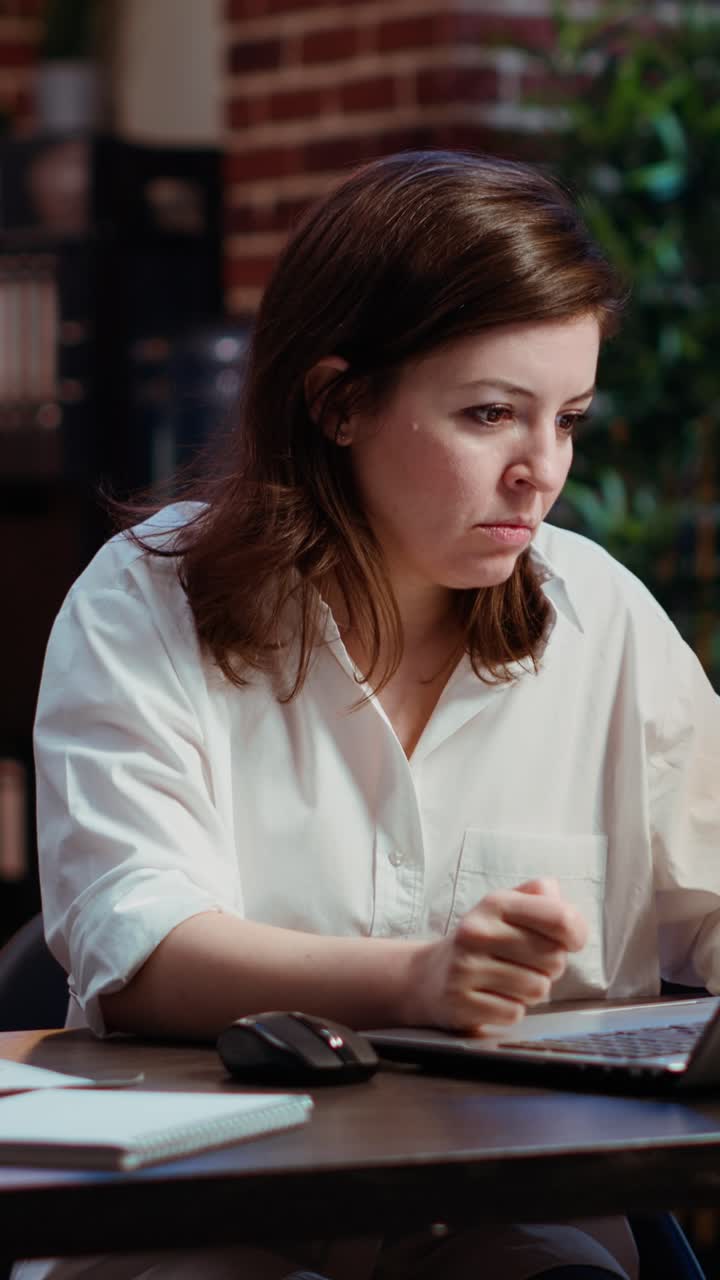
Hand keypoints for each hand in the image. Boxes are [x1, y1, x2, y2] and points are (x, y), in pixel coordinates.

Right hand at [404, 877, 587, 1033]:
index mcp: (495, 903)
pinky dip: (511, 1009)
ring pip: (538, 989)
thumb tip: (567, 914)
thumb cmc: (483, 941)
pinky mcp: (461, 1002)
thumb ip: (541, 897)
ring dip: (532, 990)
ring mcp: (466, 968)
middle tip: (527, 962)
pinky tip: (494, 998)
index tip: (571, 941)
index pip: (560, 918)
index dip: (576, 934)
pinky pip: (515, 1013)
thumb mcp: (507, 907)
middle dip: (550, 965)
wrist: (429, 975)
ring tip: (510, 980)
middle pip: (554, 958)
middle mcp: (477, 932)